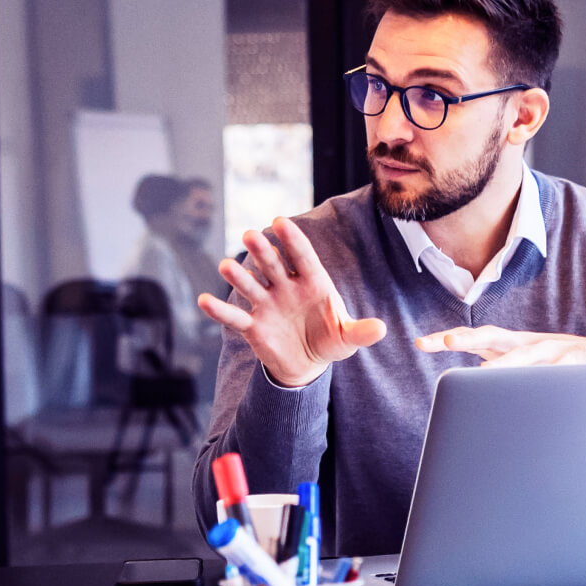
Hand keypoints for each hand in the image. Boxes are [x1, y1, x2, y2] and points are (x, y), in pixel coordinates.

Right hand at [197, 217, 386, 386]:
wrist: (308, 364)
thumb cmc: (330, 341)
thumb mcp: (348, 339)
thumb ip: (360, 332)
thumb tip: (381, 329)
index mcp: (312, 282)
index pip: (302, 256)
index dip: (292, 239)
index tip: (281, 221)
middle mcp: (286, 287)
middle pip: (272, 264)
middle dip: (262, 250)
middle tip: (251, 234)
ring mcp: (267, 304)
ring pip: (251, 285)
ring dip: (238, 276)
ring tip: (224, 266)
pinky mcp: (253, 325)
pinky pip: (234, 316)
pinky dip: (219, 311)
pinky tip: (204, 301)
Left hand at [415, 326, 585, 366]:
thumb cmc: (554, 368)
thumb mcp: (522, 367)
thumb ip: (496, 372)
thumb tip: (464, 388)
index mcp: (511, 345)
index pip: (475, 338)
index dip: (449, 338)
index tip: (421, 342)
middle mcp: (527, 343)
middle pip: (494, 336)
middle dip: (470, 337)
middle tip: (448, 341)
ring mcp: (552, 350)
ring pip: (526, 355)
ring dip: (506, 364)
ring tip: (485, 374)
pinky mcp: (575, 362)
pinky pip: (559, 370)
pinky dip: (548, 375)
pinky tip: (538, 381)